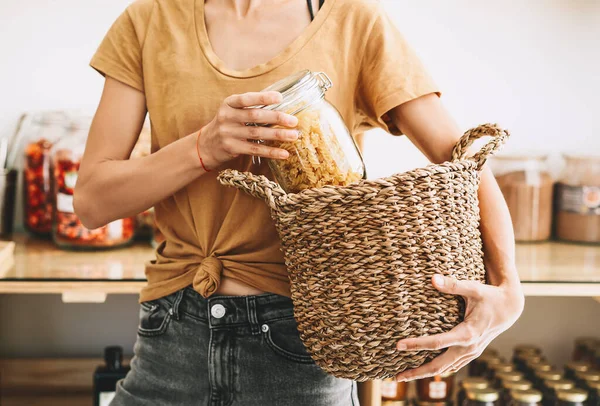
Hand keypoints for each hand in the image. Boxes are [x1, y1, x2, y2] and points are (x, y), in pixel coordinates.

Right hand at [198, 91, 299, 169]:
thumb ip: (250, 107)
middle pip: (255, 116)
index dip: (263, 98)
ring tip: (294, 135)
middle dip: (276, 118)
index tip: (280, 97)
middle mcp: (227, 117)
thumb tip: (279, 105)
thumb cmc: (227, 125)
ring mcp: (228, 133)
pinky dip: (271, 152)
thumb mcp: (232, 111)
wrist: (206, 145)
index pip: (246, 98)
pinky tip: (284, 153)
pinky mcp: (232, 148)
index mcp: (229, 103)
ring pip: (257, 133)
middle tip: (294, 121)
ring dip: (278, 135)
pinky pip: (255, 150)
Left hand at [395, 273, 523, 380]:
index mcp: (468, 333)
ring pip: (445, 369)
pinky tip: (424, 370)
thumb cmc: (490, 296)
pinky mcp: (471, 353)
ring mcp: (471, 353)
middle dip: (417, 372)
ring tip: (404, 376)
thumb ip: (453, 285)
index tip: (398, 345)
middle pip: (439, 365)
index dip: (417, 344)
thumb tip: (432, 279)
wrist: (510, 307)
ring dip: (425, 373)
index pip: (437, 343)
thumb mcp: (473, 288)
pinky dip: (438, 369)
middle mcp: (469, 347)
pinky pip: (452, 365)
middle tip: (396, 376)